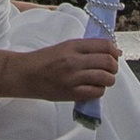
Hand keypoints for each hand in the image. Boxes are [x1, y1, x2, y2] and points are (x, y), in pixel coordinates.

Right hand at [0, 37, 120, 103]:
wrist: (25, 75)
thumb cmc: (43, 60)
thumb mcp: (64, 47)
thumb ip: (85, 48)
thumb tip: (111, 51)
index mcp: (73, 46)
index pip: (104, 45)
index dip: (114, 51)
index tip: (115, 55)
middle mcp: (75, 60)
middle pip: (108, 62)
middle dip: (114, 66)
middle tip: (110, 69)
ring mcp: (73, 78)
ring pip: (105, 78)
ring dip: (108, 79)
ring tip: (102, 79)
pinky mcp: (71, 93)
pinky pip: (96, 92)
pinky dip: (99, 90)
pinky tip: (93, 88)